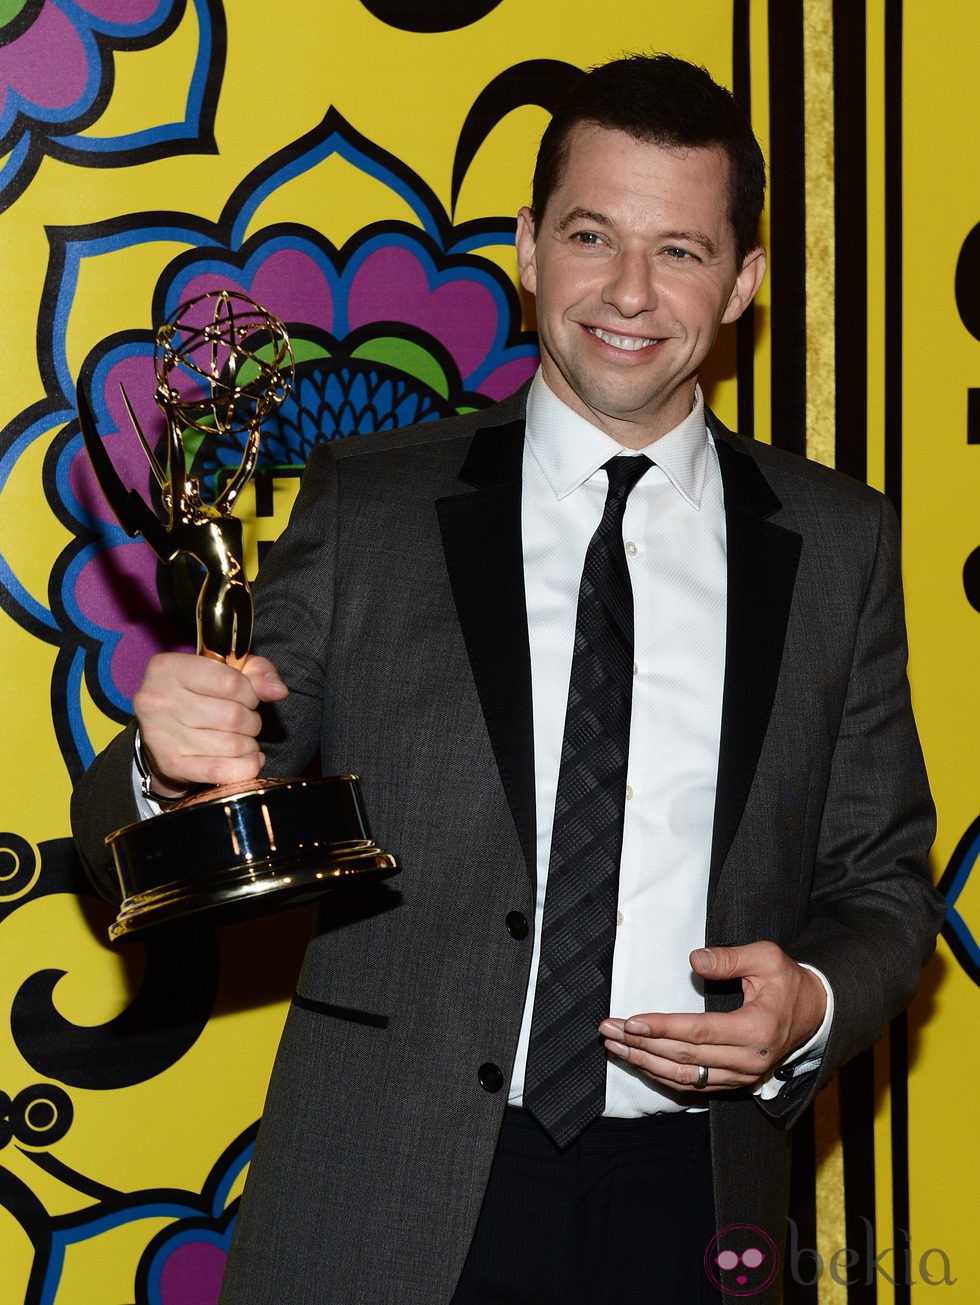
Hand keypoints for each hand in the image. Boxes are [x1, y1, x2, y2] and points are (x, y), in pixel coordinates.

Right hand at [133, 652, 287, 795]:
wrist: (161, 734)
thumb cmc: (198, 695)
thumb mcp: (225, 671)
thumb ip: (257, 672)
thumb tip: (278, 691)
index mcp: (169, 668)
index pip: (231, 682)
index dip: (251, 694)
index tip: (247, 698)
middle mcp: (158, 699)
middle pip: (233, 716)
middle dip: (251, 722)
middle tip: (246, 722)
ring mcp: (161, 734)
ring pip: (232, 745)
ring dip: (249, 745)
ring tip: (244, 740)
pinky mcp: (170, 764)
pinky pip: (221, 770)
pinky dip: (245, 768)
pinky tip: (249, 760)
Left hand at [598, 942, 826, 1092]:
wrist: (815, 1013)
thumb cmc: (787, 981)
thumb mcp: (766, 958)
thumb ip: (730, 957)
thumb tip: (695, 959)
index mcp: (756, 1030)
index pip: (699, 1031)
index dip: (662, 1027)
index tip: (632, 1020)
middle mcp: (748, 1061)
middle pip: (685, 1057)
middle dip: (642, 1044)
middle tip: (609, 1029)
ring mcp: (742, 1077)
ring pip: (684, 1077)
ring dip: (645, 1063)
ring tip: (615, 1045)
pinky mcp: (735, 1082)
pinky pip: (692, 1086)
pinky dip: (661, 1075)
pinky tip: (639, 1061)